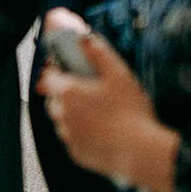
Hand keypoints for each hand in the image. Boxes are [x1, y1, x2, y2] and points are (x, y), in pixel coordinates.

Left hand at [37, 9, 178, 191]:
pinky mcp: (76, 153)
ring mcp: (68, 136)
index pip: (48, 76)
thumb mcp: (119, 75)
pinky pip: (74, 139)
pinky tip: (103, 131)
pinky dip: (82, 134)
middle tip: (90, 92)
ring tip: (100, 113)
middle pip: (54, 99)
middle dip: (66, 93)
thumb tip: (84, 38)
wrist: (141, 153)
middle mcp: (61, 114)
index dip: (57, 70)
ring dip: (73, 114)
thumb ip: (99, 53)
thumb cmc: (130, 113)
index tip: (69, 69)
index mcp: (67, 92)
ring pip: (63, 120)